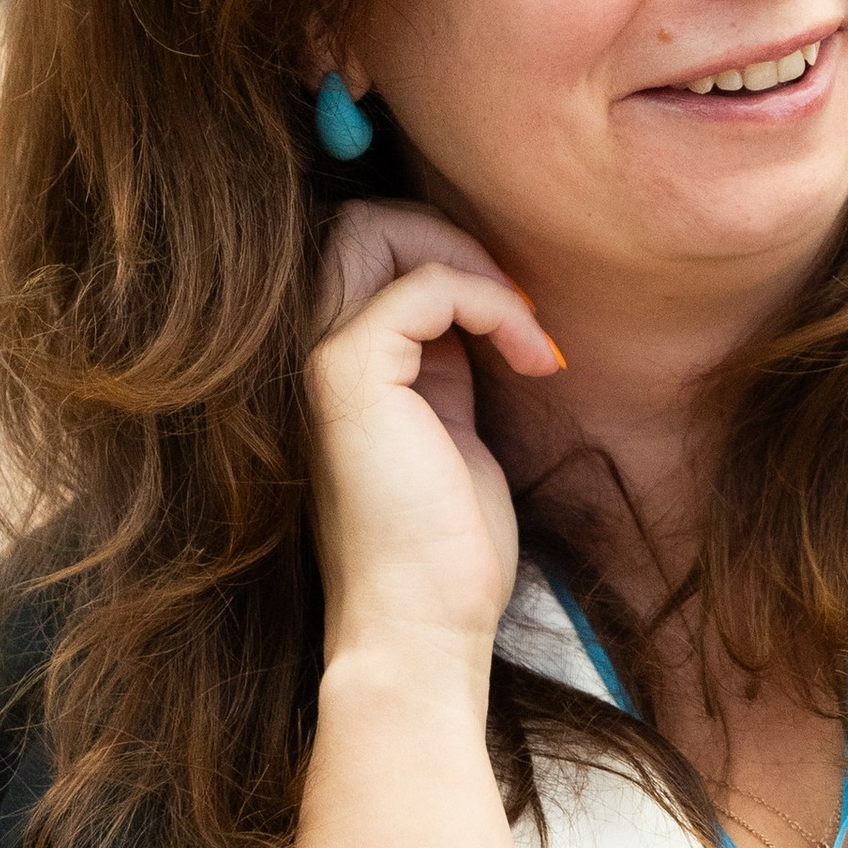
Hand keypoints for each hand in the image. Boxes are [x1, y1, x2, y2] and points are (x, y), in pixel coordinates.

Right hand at [307, 204, 564, 693]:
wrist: (423, 625)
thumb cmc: (447, 546)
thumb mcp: (453, 427)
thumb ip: (447, 361)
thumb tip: (480, 301)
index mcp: (343, 364)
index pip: (371, 248)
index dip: (448, 256)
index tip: (518, 318)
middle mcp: (315, 350)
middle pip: (363, 221)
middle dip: (454, 241)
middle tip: (518, 308)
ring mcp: (322, 357)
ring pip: (378, 228)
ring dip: (474, 263)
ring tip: (527, 331)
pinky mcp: (347, 373)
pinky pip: (428, 284)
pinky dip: (494, 303)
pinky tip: (532, 358)